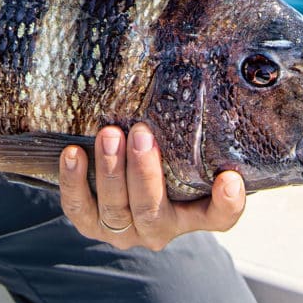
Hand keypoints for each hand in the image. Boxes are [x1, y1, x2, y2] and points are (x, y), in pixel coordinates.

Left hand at [58, 123, 245, 250]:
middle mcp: (161, 228)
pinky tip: (73, 153)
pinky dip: (74, 182)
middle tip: (141, 134)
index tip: (229, 178)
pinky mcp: (92, 226)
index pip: (220, 216)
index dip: (227, 203)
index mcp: (194, 213)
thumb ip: (190, 129)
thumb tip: (196, 70)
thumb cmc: (162, 155)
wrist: (119, 181)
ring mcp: (125, 231)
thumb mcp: (181, 149)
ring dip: (110, 171)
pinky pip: (79, 209)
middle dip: (145, 172)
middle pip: (153, 211)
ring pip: (115, 210)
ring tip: (109, 134)